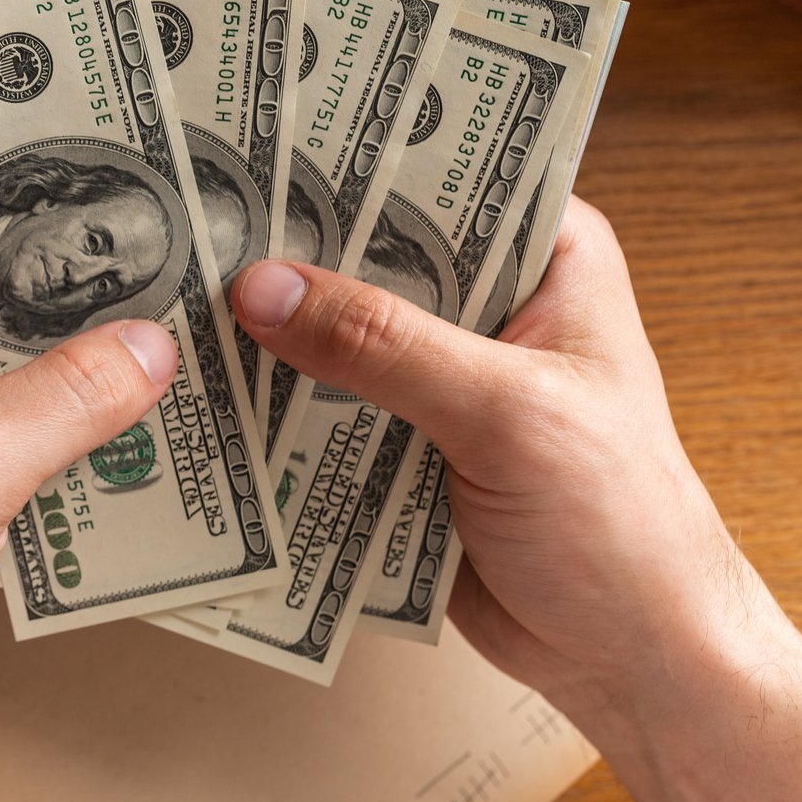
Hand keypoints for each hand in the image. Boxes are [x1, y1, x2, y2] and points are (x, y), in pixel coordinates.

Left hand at [0, 125, 177, 772]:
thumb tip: (154, 345)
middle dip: (55, 195)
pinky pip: (17, 391)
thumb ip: (62, 396)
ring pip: (1, 311)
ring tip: (180, 258)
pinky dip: (77, 382)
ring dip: (77, 296)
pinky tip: (157, 384)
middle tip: (159, 160)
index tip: (59, 66)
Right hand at [229, 197, 787, 722]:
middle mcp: (489, 302)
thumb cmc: (620, 524)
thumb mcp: (507, 413)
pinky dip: (270, 409)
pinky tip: (199, 394)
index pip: (439, 175)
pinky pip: (319, 410)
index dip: (352, 159)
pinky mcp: (399, 444)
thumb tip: (261, 288)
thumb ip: (384, 346)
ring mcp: (440, 376)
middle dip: (286, 252)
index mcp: (545, 256)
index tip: (254, 142)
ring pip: (332, 333)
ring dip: (267, 336)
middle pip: (367, 252)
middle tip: (181, 228)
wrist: (633, 659)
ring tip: (168, 304)